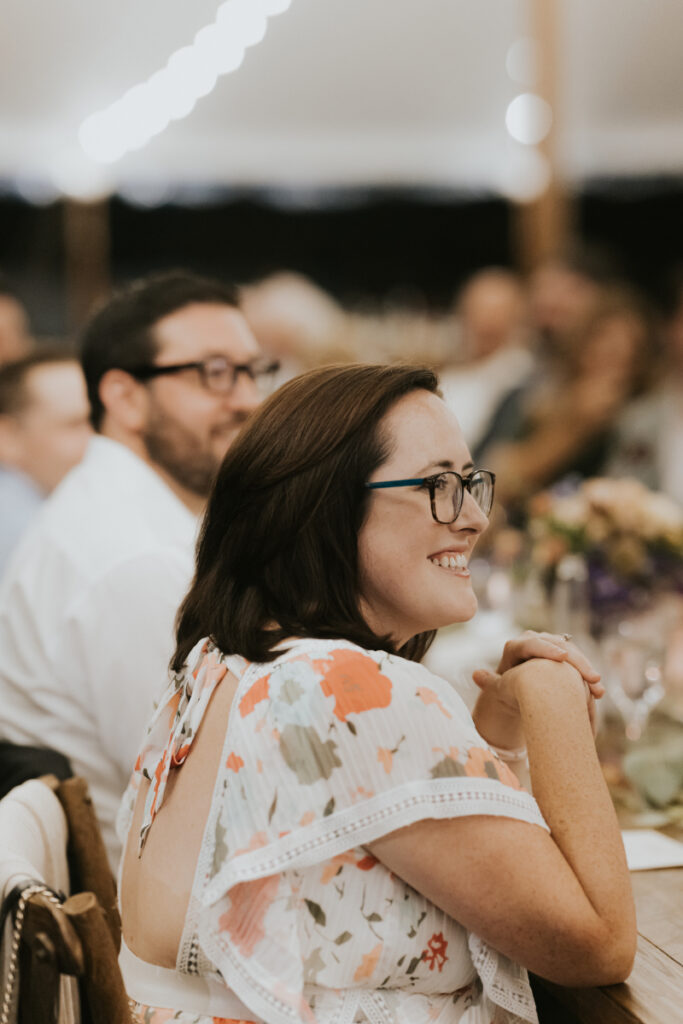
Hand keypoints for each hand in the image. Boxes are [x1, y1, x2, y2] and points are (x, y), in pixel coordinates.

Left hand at [472, 632, 602, 742]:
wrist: (519, 690)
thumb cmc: (506, 690)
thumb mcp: (497, 688)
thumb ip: (489, 682)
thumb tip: (475, 674)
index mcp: (516, 646)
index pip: (532, 643)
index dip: (547, 648)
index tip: (562, 657)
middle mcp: (534, 640)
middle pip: (557, 646)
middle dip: (576, 661)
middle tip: (591, 678)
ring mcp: (550, 645)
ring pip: (572, 652)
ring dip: (586, 669)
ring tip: (597, 688)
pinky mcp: (563, 654)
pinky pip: (578, 662)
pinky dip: (587, 675)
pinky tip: (598, 691)